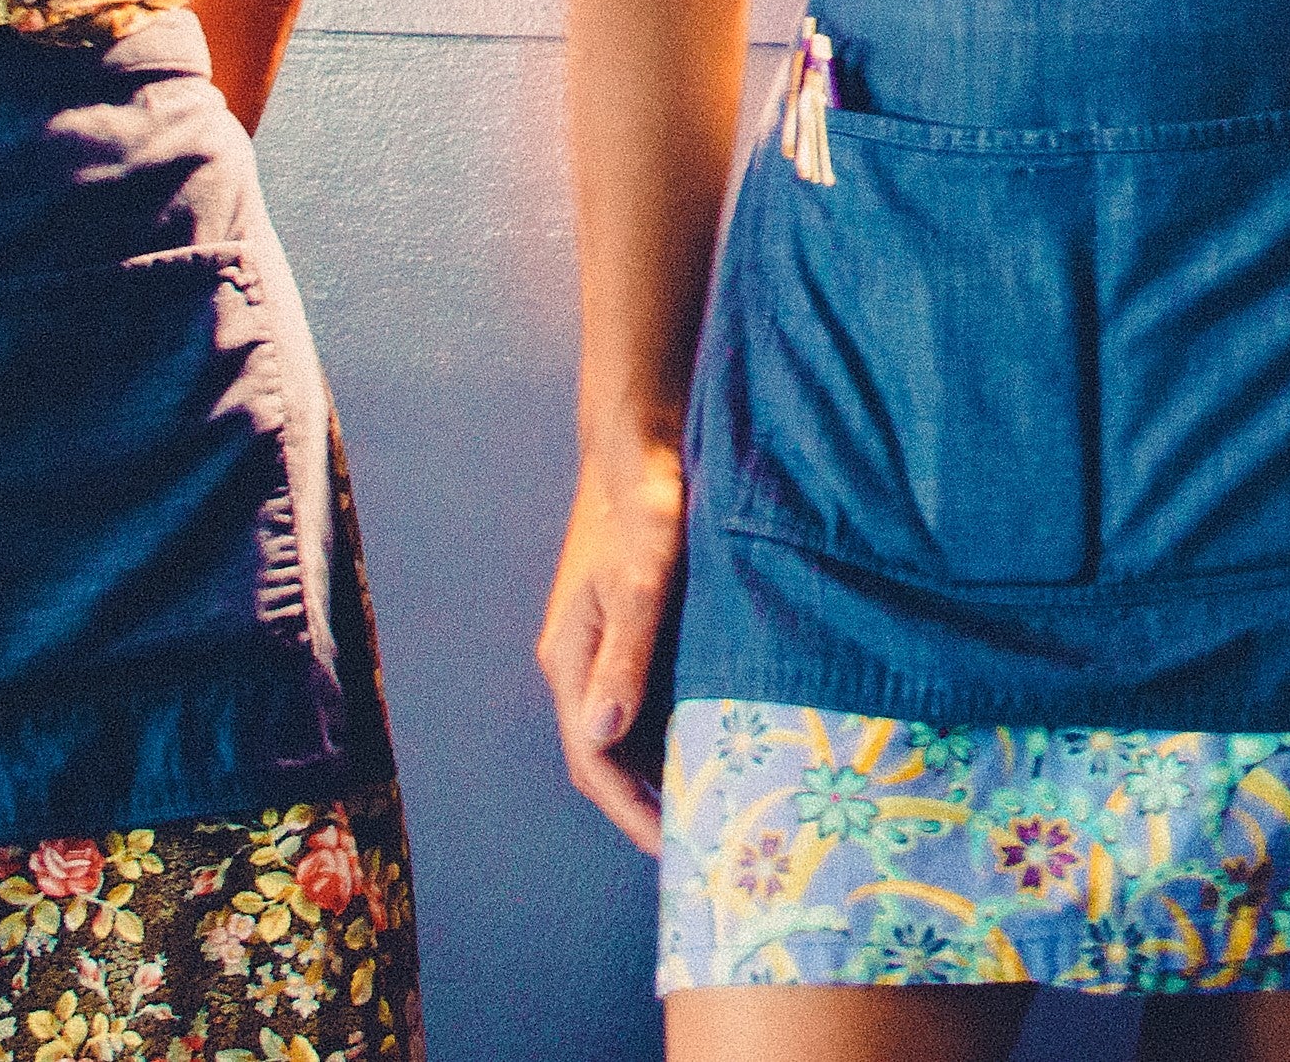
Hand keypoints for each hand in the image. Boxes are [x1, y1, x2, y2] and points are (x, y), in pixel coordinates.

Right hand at [536, 431, 686, 853]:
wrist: (639, 437)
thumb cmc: (645, 502)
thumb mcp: (644, 577)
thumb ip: (628, 653)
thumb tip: (601, 733)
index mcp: (572, 660)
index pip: (594, 764)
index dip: (633, 813)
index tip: (680, 852)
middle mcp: (581, 662)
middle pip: (608, 756)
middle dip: (650, 804)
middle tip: (708, 842)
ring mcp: (604, 644)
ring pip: (630, 728)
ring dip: (664, 768)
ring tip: (718, 804)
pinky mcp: (631, 624)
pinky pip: (648, 696)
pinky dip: (676, 725)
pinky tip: (718, 736)